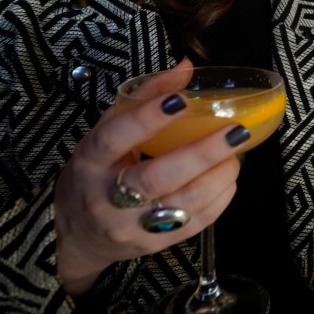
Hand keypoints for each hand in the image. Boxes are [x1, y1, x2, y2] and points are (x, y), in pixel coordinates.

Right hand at [54, 60, 244, 297]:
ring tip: (237, 151)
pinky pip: (195, 224)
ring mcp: (130, 227)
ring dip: (219, 175)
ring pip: (183, 204)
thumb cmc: (96, 173)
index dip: (147, 118)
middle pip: (156, 178)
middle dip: (202, 153)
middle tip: (236, 132)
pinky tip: (228, 176)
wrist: (77, 236)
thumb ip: (143, 97)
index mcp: (90, 162)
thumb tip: (186, 67)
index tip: (182, 100)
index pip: (114, 138)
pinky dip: (220, 198)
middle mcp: (107, 198)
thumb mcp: (104, 132)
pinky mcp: (152, 245)